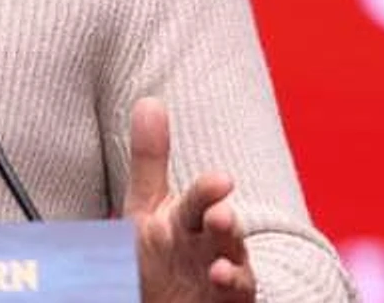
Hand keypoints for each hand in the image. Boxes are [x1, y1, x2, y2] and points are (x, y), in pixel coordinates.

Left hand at [124, 97, 254, 302]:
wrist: (172, 298)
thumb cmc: (162, 250)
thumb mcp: (147, 207)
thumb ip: (150, 160)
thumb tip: (150, 101)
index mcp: (189, 219)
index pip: (200, 200)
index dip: (209, 191)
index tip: (223, 180)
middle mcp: (210, 246)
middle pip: (222, 233)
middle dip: (224, 225)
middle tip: (220, 215)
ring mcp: (221, 277)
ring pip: (234, 268)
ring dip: (230, 266)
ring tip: (219, 268)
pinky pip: (236, 298)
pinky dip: (231, 290)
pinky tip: (220, 283)